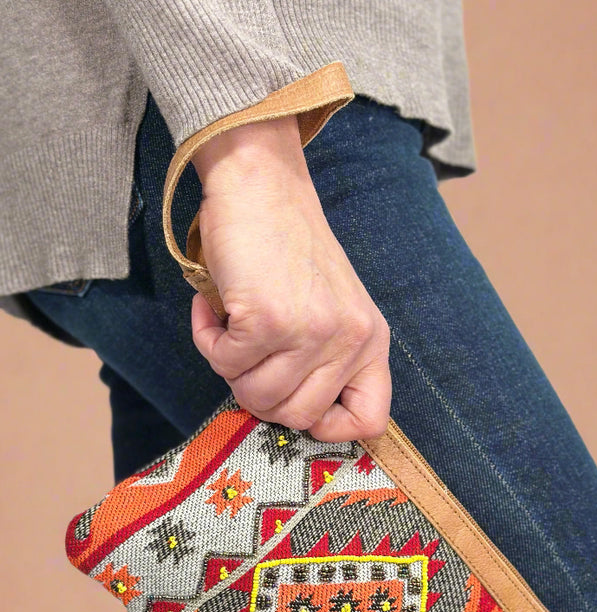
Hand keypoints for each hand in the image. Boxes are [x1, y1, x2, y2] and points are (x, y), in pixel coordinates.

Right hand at [190, 114, 391, 443]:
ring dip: (230, 366)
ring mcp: (311, 331)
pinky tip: (216, 306)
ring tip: (234, 325)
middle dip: (260, 393)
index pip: (370, 420)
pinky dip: (208, 339)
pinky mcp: (268, 320)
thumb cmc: (287, 249)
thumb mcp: (331, 309)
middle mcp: (350, 339)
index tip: (294, 401)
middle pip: (297, 417)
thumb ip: (326, 362)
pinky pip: (224, 363)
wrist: (261, 184)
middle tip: (248, 352)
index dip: (328, 426)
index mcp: (371, 341)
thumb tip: (289, 416)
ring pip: (256, 396)